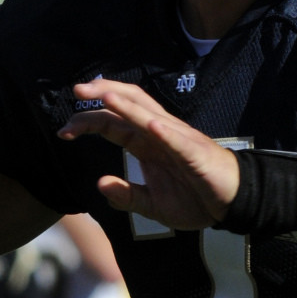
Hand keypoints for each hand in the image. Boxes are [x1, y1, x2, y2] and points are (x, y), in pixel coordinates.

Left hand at [59, 79, 239, 228]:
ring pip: (149, 114)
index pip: (113, 123)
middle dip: (102, 94)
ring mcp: (179, 140)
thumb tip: (100, 184)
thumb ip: (128, 197)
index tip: (64, 132)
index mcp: (147, 144)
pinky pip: (177, 139)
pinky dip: (163, 131)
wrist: (233, 203)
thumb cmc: (197, 198)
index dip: (87, 122)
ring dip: (126, 103)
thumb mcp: (154, 206)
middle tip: (75, 91)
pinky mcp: (195, 153)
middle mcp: (160, 134)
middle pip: (129, 103)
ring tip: (104, 94)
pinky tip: (148, 125)